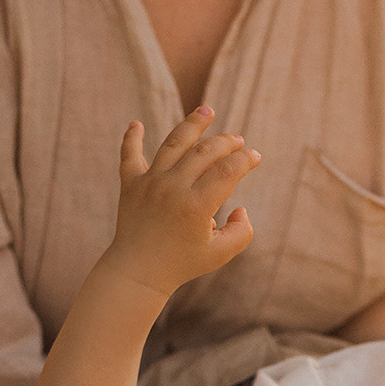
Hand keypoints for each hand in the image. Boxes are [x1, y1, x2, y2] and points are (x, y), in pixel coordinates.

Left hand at [98, 107, 259, 297]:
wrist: (137, 274)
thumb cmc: (182, 265)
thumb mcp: (220, 255)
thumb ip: (242, 232)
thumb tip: (241, 208)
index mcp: (196, 206)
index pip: (229, 171)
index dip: (246, 160)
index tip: (254, 157)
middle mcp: (172, 188)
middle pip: (205, 152)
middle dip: (226, 142)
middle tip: (237, 140)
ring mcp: (150, 183)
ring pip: (173, 143)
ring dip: (192, 124)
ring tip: (206, 111)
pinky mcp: (130, 184)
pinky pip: (130, 155)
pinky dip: (131, 138)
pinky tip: (136, 124)